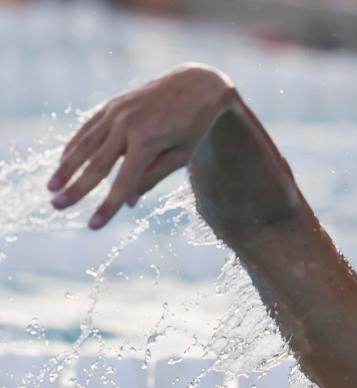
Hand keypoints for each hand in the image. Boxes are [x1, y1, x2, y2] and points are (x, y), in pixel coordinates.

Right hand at [47, 64, 234, 228]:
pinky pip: (88, 129)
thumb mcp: (181, 155)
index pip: (124, 181)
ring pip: (85, 144)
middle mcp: (126, 124)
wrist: (196, 84)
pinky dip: (75, 146)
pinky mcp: (112, 105)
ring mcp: (116, 112)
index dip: (108, 205)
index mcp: (148, 140)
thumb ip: (153, 176)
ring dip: (65, 167)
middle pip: (96, 164)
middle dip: (76, 188)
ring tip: (51, 187)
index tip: (93, 225)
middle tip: (56, 206)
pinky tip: (64, 161)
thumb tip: (128, 201)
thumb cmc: (194, 125)